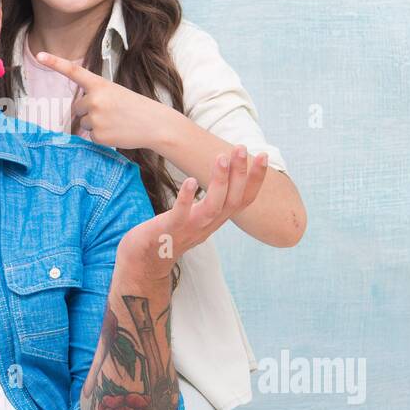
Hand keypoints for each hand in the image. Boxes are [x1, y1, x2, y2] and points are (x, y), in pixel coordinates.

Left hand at [34, 50, 173, 148]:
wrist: (155, 124)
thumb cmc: (135, 108)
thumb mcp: (116, 93)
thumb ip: (95, 98)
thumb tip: (78, 115)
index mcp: (100, 84)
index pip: (74, 71)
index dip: (55, 63)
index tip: (40, 55)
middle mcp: (94, 99)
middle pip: (78, 107)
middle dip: (89, 111)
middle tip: (112, 112)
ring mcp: (95, 118)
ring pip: (83, 123)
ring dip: (96, 124)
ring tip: (116, 122)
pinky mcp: (98, 135)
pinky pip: (91, 136)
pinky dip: (102, 136)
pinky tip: (116, 132)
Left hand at [117, 148, 268, 281]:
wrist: (145, 262)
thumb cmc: (170, 233)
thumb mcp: (197, 217)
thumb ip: (210, 201)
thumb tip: (222, 174)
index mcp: (216, 220)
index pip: (244, 200)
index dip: (256, 180)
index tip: (263, 156)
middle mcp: (208, 225)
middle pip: (233, 200)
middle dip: (240, 174)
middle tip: (242, 148)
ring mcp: (190, 229)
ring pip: (213, 207)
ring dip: (219, 182)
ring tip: (221, 158)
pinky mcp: (169, 230)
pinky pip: (181, 215)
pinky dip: (186, 198)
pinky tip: (189, 180)